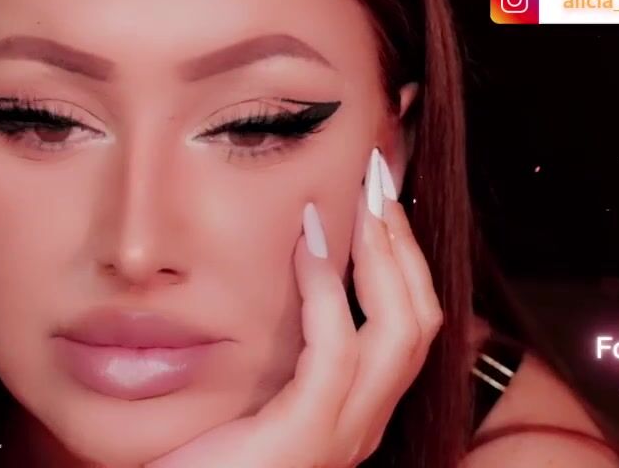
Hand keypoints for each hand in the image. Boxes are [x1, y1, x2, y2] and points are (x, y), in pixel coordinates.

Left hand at [147, 148, 443, 467]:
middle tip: (379, 178)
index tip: (380, 196)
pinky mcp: (307, 436)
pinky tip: (306, 247)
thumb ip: (276, 338)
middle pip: (421, 318)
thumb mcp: (250, 383)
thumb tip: (278, 262)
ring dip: (381, 253)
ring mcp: (344, 433)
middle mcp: (365, 421)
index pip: (410, 322)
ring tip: (359, 199)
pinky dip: (327, 290)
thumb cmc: (198, 448)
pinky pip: (335, 350)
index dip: (404, 256)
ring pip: (399, 329)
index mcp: (357, 406)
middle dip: (403, 242)